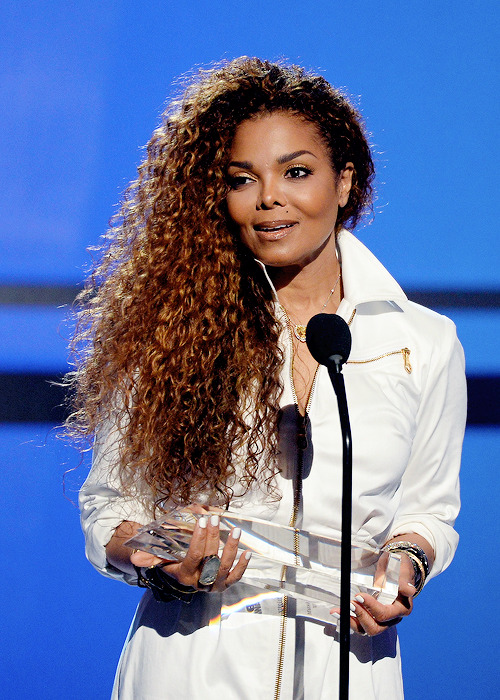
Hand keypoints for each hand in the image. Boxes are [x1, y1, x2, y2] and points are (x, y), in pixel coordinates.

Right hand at [130, 513, 250, 591]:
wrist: (182, 578)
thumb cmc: (171, 562)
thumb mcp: (159, 559)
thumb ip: (148, 557)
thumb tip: (134, 557)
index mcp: (183, 575)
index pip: (193, 556)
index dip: (199, 538)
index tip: (202, 520)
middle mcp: (199, 583)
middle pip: (209, 559)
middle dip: (213, 537)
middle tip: (214, 519)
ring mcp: (213, 586)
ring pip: (224, 568)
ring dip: (231, 549)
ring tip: (235, 531)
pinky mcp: (224, 586)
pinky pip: (235, 578)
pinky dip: (242, 567)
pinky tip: (247, 552)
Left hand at [330, 552, 415, 635]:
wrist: (396, 567)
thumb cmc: (400, 567)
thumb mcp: (402, 568)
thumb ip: (404, 579)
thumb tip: (409, 590)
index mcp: (402, 608)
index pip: (386, 614)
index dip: (372, 607)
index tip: (359, 596)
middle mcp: (392, 618)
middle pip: (376, 627)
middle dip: (361, 616)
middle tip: (349, 603)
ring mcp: (381, 620)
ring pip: (366, 629)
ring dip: (351, 621)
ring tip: (338, 611)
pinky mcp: (372, 618)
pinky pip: (360, 625)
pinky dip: (348, 620)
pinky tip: (337, 612)